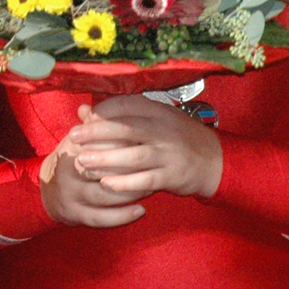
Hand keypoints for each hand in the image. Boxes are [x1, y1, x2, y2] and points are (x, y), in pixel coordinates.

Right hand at [39, 106, 149, 227]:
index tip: (147, 141)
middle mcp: (67, 173)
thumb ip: (95, 124)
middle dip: (130, 169)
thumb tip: (108, 106)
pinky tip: (141, 211)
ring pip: (104, 196)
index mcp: (71, 149)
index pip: (99, 143)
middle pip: (101, 170)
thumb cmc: (74, 158)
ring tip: (152, 188)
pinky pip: (101, 218)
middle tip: (155, 166)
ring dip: (130, 193)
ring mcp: (71, 195)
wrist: (48, 190)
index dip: (124, 142)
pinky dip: (122, 216)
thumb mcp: (80, 139)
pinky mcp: (76, 216)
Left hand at [68, 95, 223, 199]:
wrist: (214, 160)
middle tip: (73, 138)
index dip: (102, 111)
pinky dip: (125, 183)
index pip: (126, 105)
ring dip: (106, 160)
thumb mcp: (154, 120)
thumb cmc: (177, 138)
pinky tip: (106, 184)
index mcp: (158, 111)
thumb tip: (82, 111)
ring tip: (83, 163)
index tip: (84, 119)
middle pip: (126, 128)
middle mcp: (164, 129)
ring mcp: (169, 153)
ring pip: (134, 156)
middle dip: (96, 133)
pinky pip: (146, 179)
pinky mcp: (172, 175)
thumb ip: (120, 116)